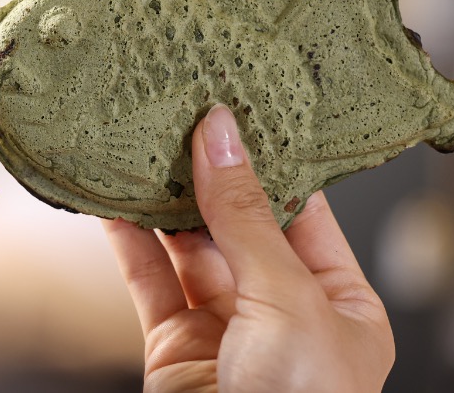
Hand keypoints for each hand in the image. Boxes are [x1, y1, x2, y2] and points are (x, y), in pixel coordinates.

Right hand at [104, 105, 393, 392]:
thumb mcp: (287, 300)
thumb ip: (246, 216)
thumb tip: (224, 136)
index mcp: (341, 304)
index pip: (303, 212)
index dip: (269, 159)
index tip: (239, 108)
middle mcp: (284, 314)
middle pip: (241, 225)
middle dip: (209, 174)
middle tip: (182, 115)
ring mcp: (227, 331)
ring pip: (188, 249)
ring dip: (164, 201)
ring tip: (142, 143)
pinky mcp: (174, 346)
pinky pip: (149, 281)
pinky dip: (127, 240)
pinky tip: (112, 201)